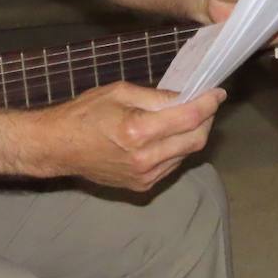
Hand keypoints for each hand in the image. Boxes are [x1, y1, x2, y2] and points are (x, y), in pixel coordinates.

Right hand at [36, 83, 224, 191]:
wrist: (59, 148)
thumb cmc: (85, 114)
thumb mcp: (120, 92)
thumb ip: (156, 97)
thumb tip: (186, 97)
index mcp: (138, 131)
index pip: (189, 117)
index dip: (209, 103)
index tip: (217, 92)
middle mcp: (145, 158)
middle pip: (195, 140)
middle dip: (207, 119)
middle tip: (207, 103)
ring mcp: (145, 176)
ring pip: (186, 154)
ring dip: (193, 134)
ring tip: (188, 116)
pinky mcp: (142, 186)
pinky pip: (172, 165)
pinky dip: (178, 148)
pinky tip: (170, 135)